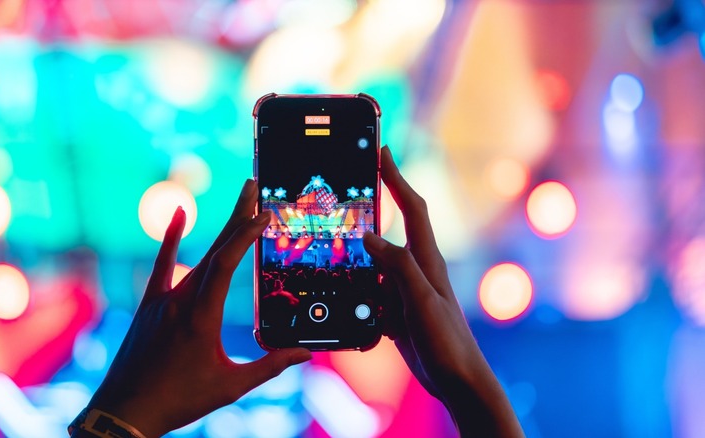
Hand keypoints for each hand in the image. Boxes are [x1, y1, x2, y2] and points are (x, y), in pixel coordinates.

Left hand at [85, 180, 311, 437]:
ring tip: (239, 205)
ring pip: (197, 255)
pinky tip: (181, 213)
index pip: (227, 262)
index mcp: (202, 315)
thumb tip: (304, 354)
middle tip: (254, 188)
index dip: (246, 234)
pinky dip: (172, 238)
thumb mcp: (231, 386)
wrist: (125, 411)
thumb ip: (270, 366)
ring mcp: (163, 299)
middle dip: (238, 217)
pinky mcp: (150, 304)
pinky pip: (163, 263)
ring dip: (220, 230)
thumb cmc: (178, 400)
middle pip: (215, 248)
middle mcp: (182, 299)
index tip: (264, 213)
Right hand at [363, 147, 522, 437]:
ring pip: (376, 259)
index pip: (412, 207)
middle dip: (375, 201)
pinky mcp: (397, 309)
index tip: (381, 151)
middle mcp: (417, 269)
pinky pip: (371, 289)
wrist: (457, 381)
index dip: (396, 177)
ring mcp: (406, 289)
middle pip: (393, 226)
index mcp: (427, 260)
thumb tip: (370, 236)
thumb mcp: (420, 301)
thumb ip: (398, 268)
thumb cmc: (447, 341)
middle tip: (350, 183)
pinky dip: (355, 284)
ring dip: (357, 248)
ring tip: (333, 238)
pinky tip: (340, 289)